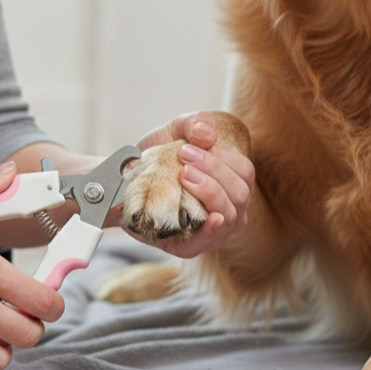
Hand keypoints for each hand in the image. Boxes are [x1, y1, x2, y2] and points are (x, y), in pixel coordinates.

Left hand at [134, 111, 254, 258]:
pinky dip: (212, 230)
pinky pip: (209, 241)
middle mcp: (230, 210)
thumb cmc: (161, 157)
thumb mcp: (176, 131)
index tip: (191, 148)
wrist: (127, 181)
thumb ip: (194, 123)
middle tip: (184, 158)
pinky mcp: (191, 246)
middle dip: (213, 172)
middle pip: (239, 193)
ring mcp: (214, 231)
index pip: (244, 173)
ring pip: (229, 215)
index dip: (222, 159)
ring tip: (184, 175)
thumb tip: (206, 135)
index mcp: (232, 184)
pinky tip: (211, 219)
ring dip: (209, 191)